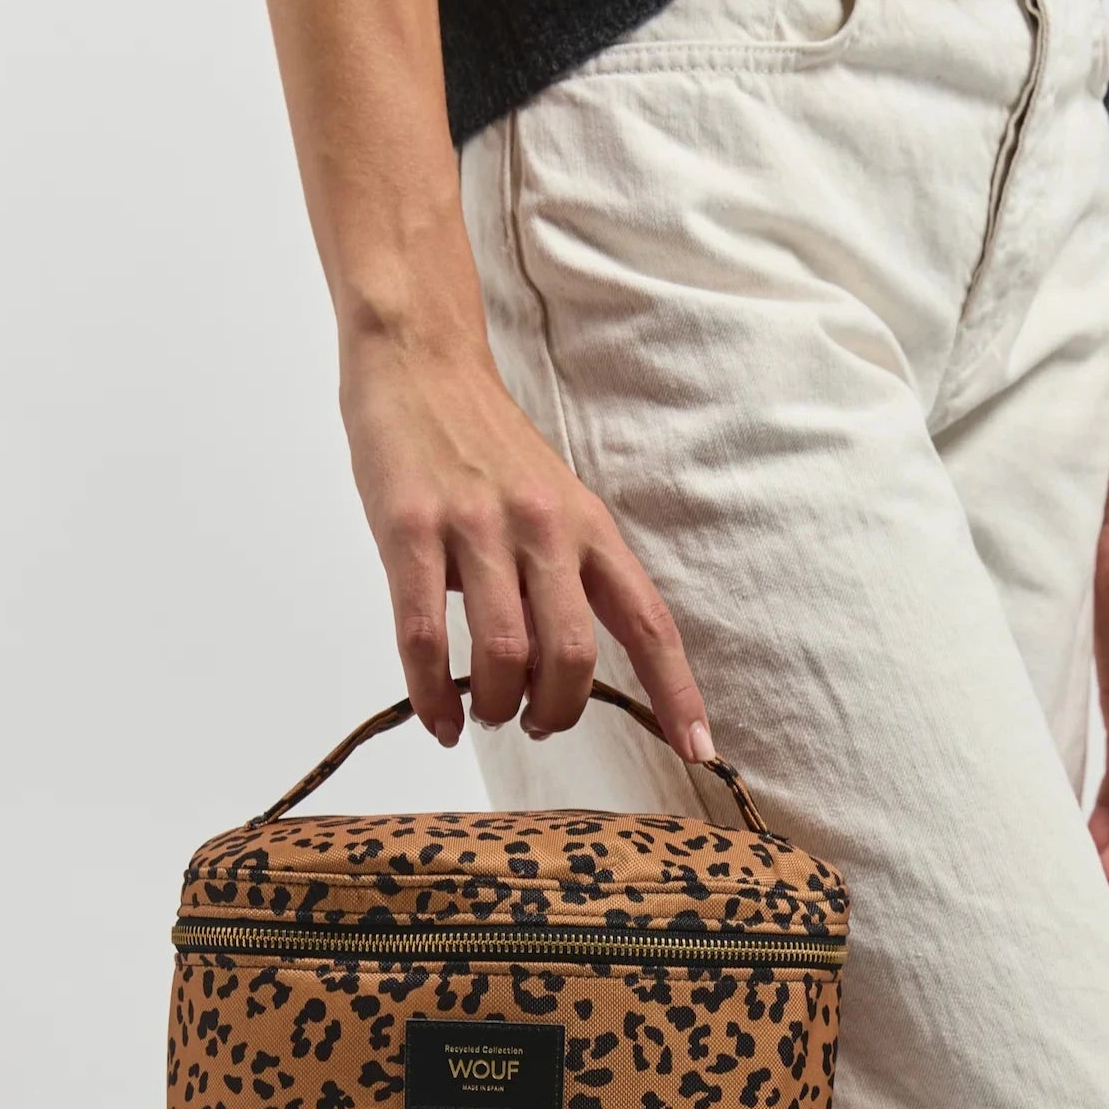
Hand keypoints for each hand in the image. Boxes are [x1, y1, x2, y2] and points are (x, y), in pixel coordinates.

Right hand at [340, 328, 711, 758]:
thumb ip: (567, 575)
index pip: (647, 621)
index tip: (698, 747)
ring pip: (505, 653)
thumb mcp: (552, 503)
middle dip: (557, 710)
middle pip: (573, 653)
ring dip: (497, 706)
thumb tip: (564, 668)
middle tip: (534, 721)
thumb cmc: (484, 446)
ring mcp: (476, 528)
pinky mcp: (410, 529)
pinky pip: (425, 637)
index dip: (676, 690)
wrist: (418, 360)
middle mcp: (544, 528)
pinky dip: (432, 694)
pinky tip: (437, 717)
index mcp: (589, 526)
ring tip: (485, 713)